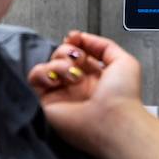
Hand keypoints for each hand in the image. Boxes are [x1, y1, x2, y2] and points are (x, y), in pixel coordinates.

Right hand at [28, 31, 144, 155]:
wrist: (113, 121)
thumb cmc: (123, 97)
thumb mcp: (124, 61)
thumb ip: (104, 45)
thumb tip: (81, 37)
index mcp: (96, 76)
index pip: (78, 52)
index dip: (75, 42)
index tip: (75, 38)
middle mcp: (78, 85)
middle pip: (60, 56)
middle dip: (67, 51)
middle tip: (77, 59)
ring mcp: (62, 93)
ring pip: (47, 65)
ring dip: (58, 63)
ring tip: (71, 73)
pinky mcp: (47, 102)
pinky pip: (34, 79)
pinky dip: (43, 72)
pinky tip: (58, 79)